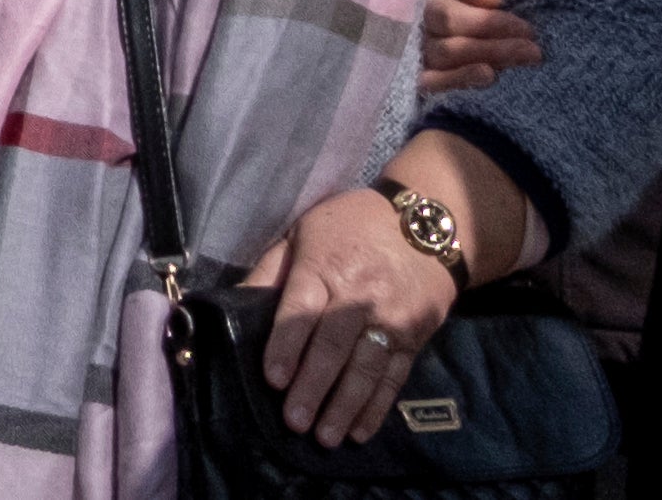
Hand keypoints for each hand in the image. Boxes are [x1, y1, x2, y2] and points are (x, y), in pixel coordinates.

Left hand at [245, 186, 462, 450]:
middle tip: (294, 421)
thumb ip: (271, 270)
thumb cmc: (351, 226)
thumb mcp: (303, 232)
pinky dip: (378, 407)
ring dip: (345, 406)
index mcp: (325, 266)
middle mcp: (360, 295)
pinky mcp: (415, 337)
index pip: (302, 311)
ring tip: (325, 437)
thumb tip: (234, 303)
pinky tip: (360, 429)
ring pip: (366, 368)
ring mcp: (392, 318)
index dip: (286, 346)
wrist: (427, 225)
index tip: (273, 379)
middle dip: (313, 387)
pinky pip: (394, 376)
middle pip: (333, 346)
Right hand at [417, 0, 537, 97]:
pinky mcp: (429, 80)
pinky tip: (490, 77)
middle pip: (453, 45)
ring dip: (488, 61)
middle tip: (535, 51)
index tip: (527, 29)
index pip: (451, 17)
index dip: (490, 24)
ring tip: (524, 62)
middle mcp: (424, 32)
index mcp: (434, 4)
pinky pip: (436, 83)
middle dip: (497, 47)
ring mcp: (425, 57)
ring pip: (448, 62)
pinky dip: (462, 79)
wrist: (478, 31)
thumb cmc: (481, 6)